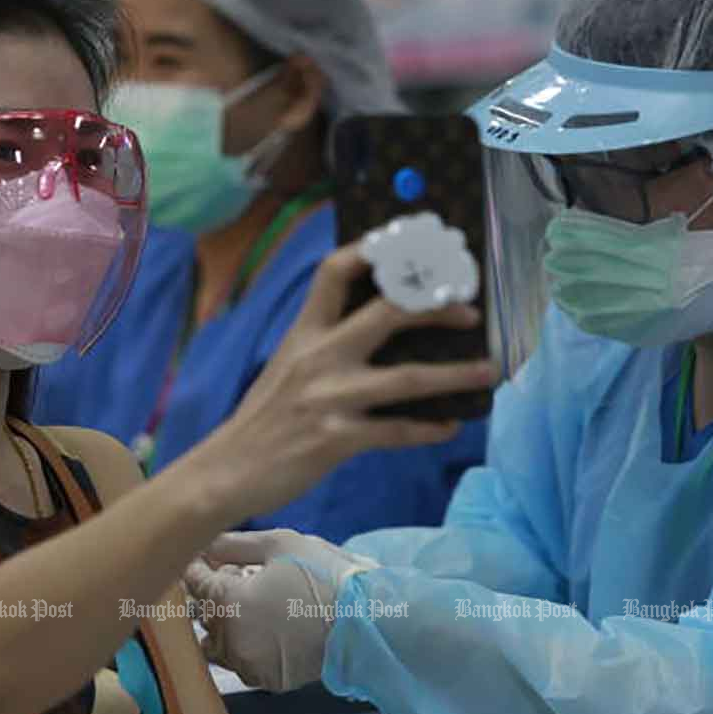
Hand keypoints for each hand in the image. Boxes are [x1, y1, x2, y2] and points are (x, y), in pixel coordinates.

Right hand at [179, 244, 495, 524]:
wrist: (225, 471)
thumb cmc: (263, 418)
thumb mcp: (287, 366)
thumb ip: (324, 345)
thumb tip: (381, 330)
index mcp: (304, 333)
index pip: (334, 272)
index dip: (373, 251)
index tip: (410, 242)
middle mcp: (318, 357)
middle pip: (387, 313)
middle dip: (435, 306)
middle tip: (470, 311)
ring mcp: (329, 398)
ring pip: (406, 378)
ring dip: (453, 374)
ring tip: (487, 371)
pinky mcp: (335, 439)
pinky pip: (396, 432)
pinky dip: (428, 429)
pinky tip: (450, 427)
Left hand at [185, 529, 377, 691]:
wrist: (367, 621)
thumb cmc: (325, 576)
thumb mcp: (281, 545)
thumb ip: (235, 544)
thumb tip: (206, 543)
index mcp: (229, 603)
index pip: (195, 584)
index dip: (197, 568)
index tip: (203, 559)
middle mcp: (231, 640)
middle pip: (203, 617)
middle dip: (213, 596)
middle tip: (237, 577)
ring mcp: (249, 665)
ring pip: (218, 646)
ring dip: (226, 626)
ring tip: (253, 605)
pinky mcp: (268, 681)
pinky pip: (244, 664)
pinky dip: (248, 648)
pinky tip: (269, 628)